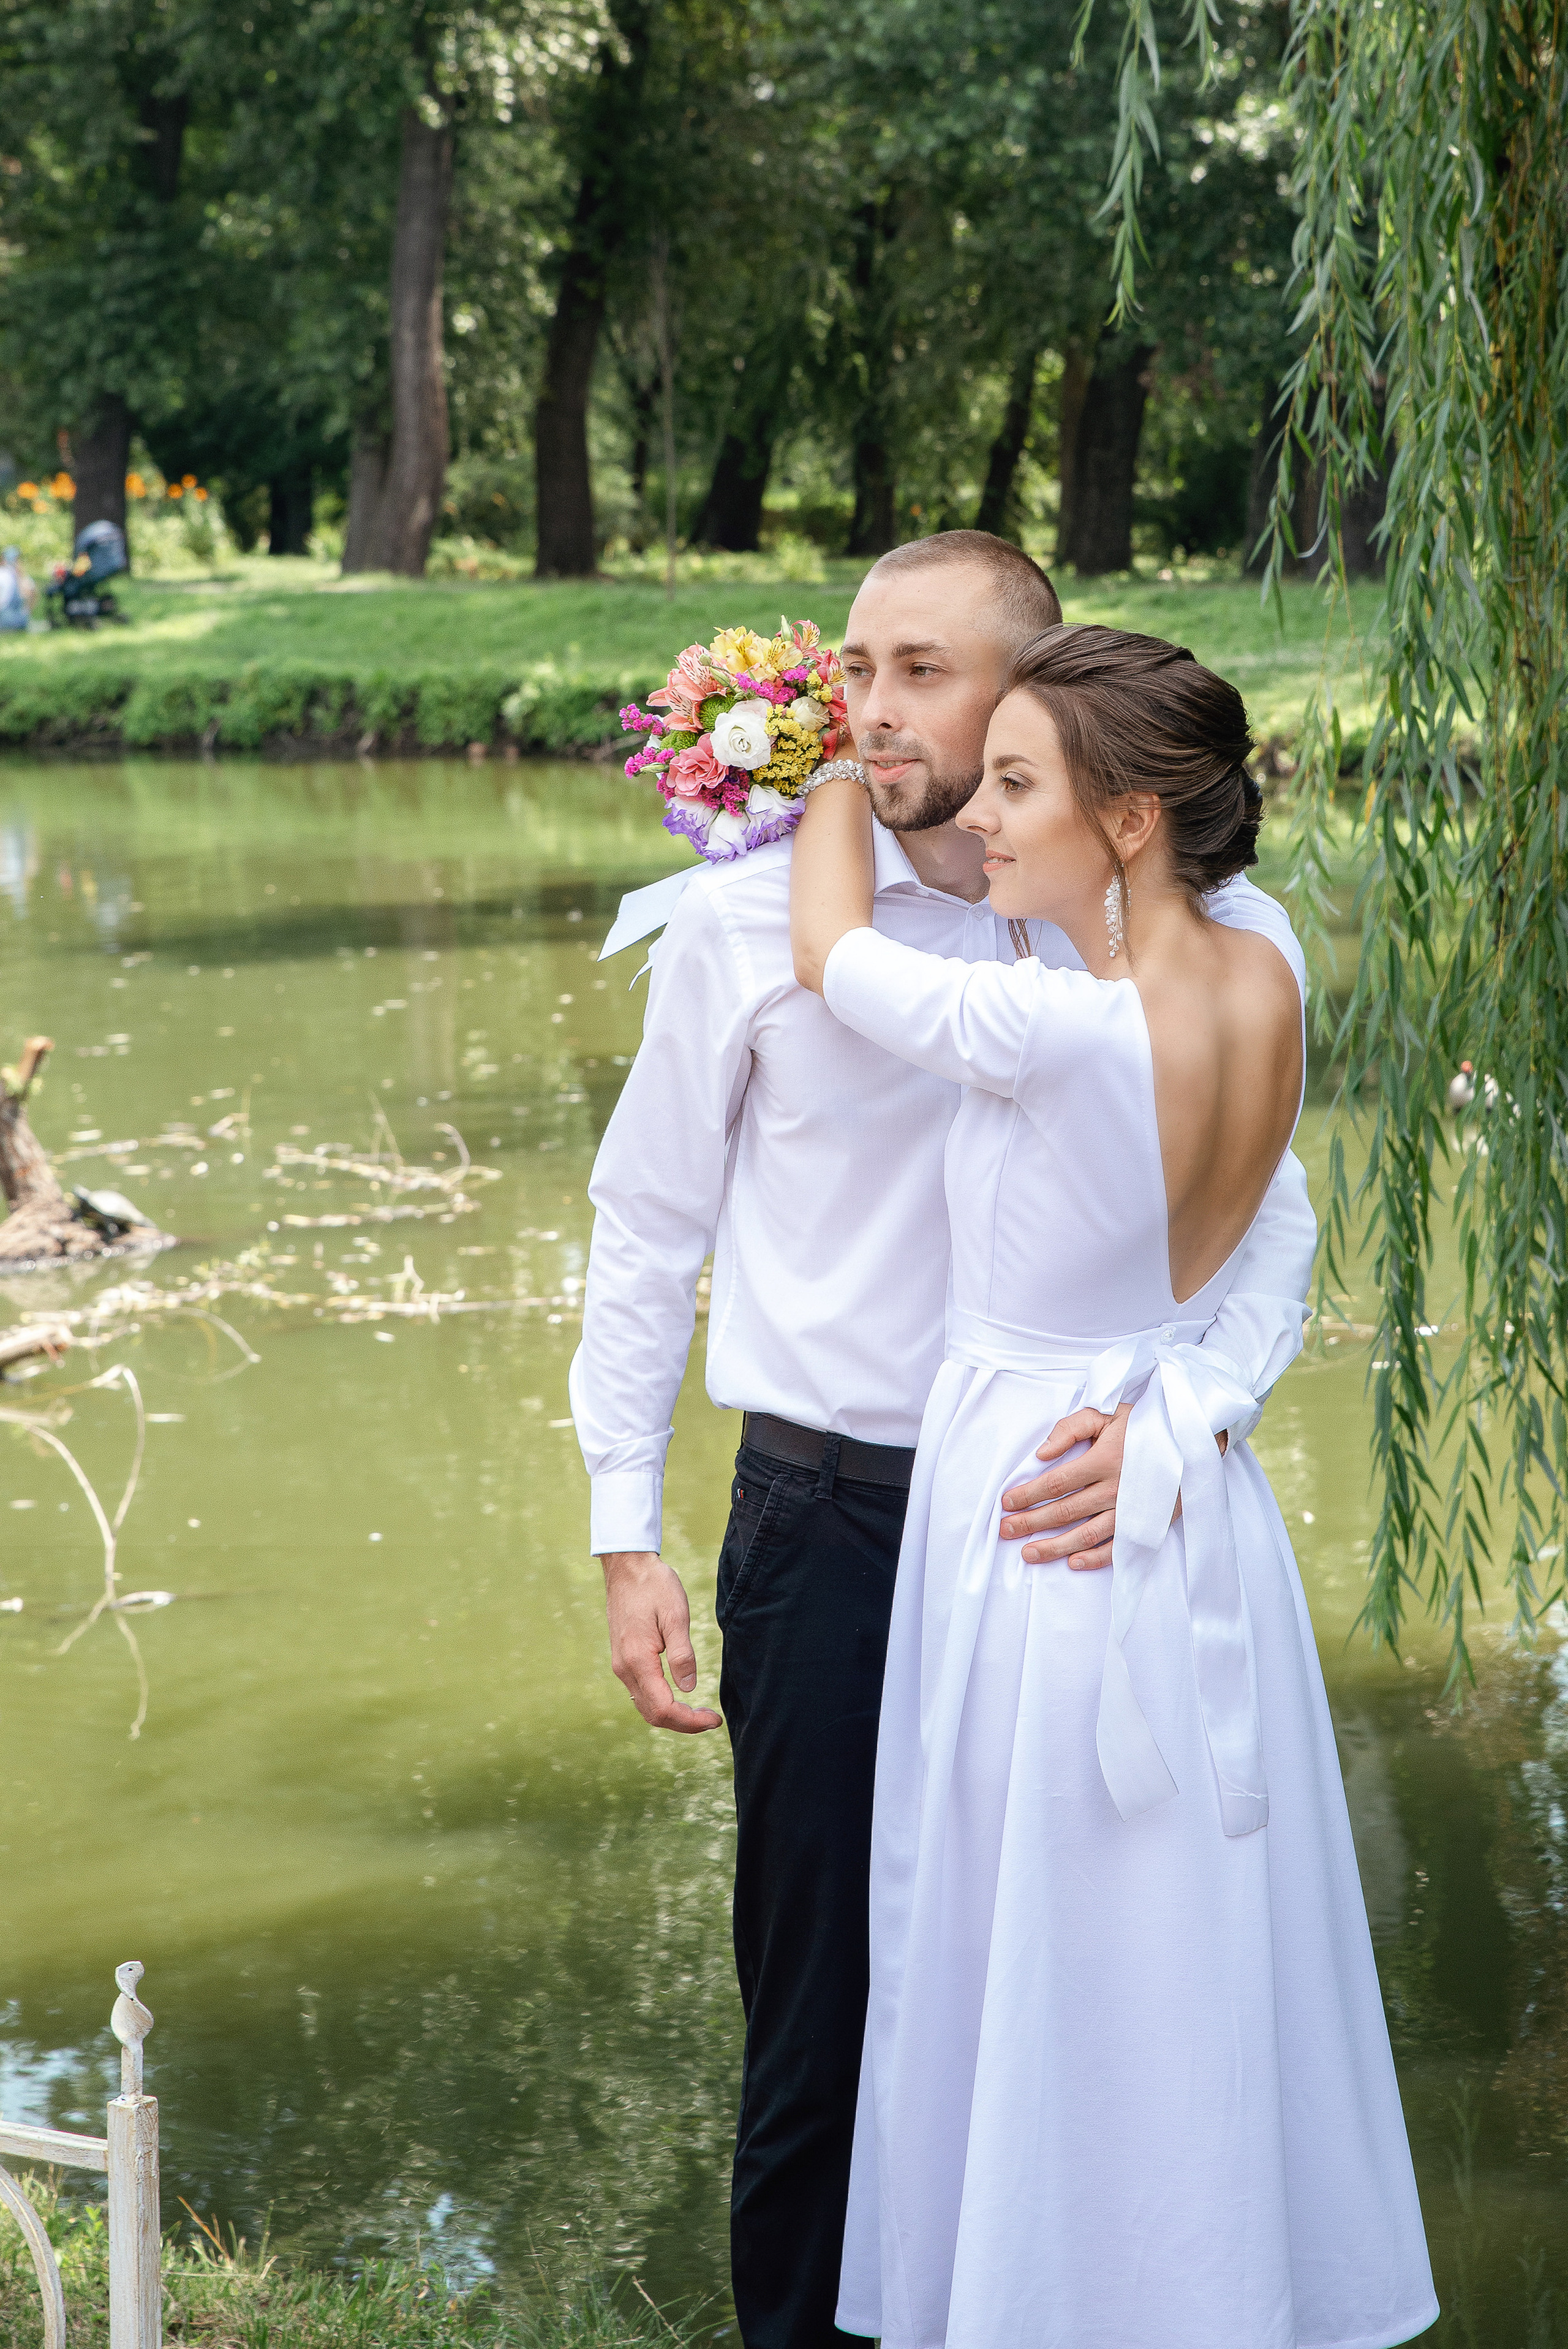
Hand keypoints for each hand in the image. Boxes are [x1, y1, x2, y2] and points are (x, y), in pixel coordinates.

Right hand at [600, 1551, 722, 1733]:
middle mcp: (625, 1668)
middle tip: (711, 1719)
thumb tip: (689, 1689)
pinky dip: (660, 1703)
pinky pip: (640, 1693)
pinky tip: (679, 1697)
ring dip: (672, 1716)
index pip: (663, 1708)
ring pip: (644, 1706)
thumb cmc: (654, 1586)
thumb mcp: (676, 1615)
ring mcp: (621, 1665)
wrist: (627, 1567)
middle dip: (683, 1724)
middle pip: (652, 1714)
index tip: (714, 1720)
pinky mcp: (623, 1659)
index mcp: (638, 1660)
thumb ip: (682, 1654)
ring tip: (699, 1713)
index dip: (689, 1722)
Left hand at [999, 1402, 1129, 1570]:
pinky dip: (1095, 1559)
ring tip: (1028, 1553)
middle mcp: (1115, 1489)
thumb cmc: (1144, 1425)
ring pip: (1086, 1535)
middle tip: (1005, 1531)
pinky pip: (1117, 1548)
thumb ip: (1071, 1428)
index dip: (1028, 1494)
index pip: (1056, 1483)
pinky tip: (1072, 1563)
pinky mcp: (1145, 1524)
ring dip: (1055, 1547)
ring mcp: (1130, 1511)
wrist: (1190, 1442)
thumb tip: (1042, 1454)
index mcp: (1103, 1460)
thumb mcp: (1107, 1413)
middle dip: (1031, 1522)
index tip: (1007, 1502)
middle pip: (1065, 1511)